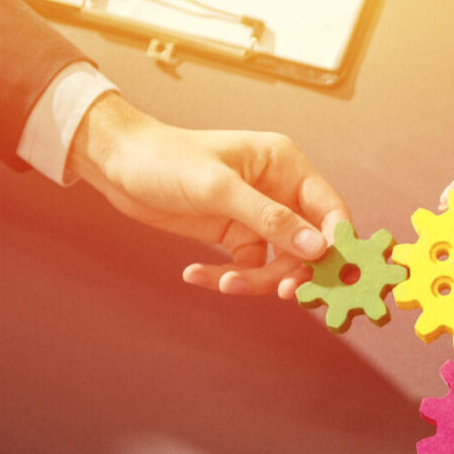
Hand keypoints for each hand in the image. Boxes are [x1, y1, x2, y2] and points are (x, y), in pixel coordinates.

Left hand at [69, 93, 348, 297]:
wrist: (117, 165)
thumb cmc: (166, 159)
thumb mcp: (219, 188)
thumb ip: (270, 219)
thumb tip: (317, 248)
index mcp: (286, 166)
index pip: (330, 209)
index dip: (336, 243)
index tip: (332, 274)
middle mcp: (279, 192)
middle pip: (308, 245)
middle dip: (293, 271)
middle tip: (284, 294)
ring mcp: (259, 217)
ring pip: (278, 263)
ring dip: (256, 280)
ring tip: (224, 284)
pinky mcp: (236, 236)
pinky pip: (248, 268)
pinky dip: (227, 277)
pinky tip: (196, 274)